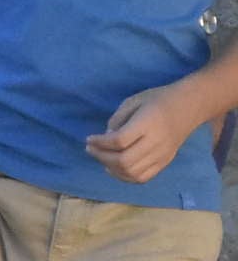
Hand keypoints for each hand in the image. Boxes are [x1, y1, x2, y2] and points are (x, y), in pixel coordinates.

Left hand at [87, 84, 205, 185]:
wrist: (188, 108)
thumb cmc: (157, 100)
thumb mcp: (133, 101)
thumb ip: (117, 119)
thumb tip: (106, 138)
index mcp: (146, 124)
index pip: (119, 141)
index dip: (100, 143)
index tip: (88, 139)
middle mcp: (155, 143)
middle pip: (125, 160)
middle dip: (102, 157)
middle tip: (90, 149)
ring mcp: (162, 156)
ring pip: (133, 173)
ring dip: (112, 169)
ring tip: (101, 158)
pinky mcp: (165, 163)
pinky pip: (144, 177)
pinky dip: (126, 176)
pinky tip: (115, 168)